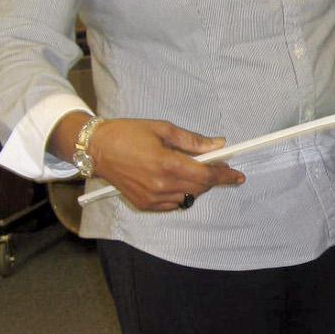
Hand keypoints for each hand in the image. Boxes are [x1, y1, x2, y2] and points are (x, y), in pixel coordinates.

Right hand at [88, 118, 245, 210]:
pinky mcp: (144, 204)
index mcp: (167, 164)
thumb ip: (193, 141)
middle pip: (200, 188)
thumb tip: (218, 145)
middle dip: (211, 178)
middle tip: (214, 165)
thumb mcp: (163, 129)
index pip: (206, 176)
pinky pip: (173, 203)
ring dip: (195, 186)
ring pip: (187, 197)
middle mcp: (161, 185)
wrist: (96, 149)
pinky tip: (173, 179)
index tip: (238, 176)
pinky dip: (180, 193)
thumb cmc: (128, 134)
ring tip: (189, 170)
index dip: (225, 176)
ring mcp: (152, 198)